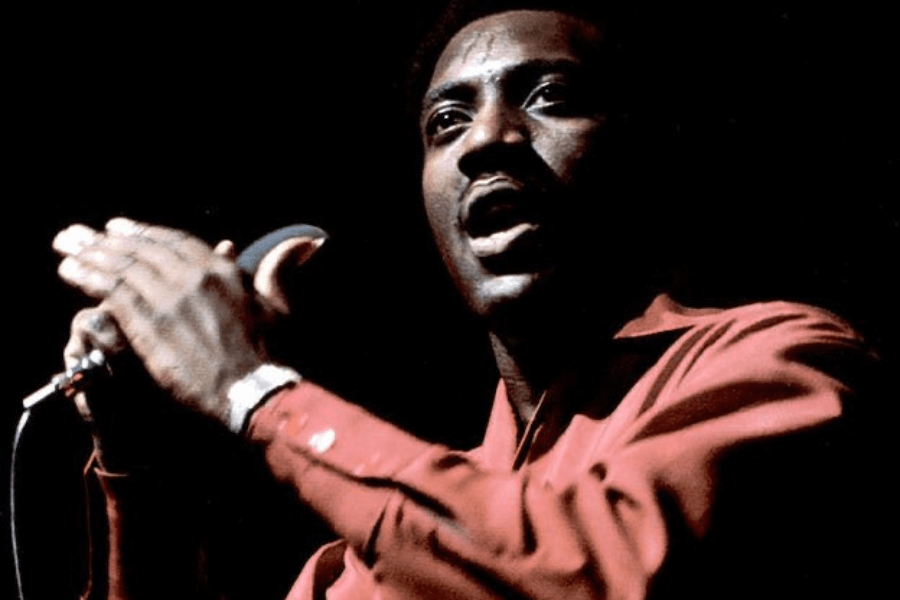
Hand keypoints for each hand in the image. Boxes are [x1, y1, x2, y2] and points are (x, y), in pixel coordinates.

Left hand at [54, 218, 267, 425]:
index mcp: (222, 270)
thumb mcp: (279, 306)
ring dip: (91, 253)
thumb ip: (278, 273)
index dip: (143, 233)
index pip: (174, 242)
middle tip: (79, 233)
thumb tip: (300, 243)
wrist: (253, 390)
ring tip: (66, 245)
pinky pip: (112, 291)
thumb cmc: (270, 354)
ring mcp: (169, 298)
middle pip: (141, 248)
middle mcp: (193, 276)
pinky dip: (89, 277)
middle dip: (107, 238)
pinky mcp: (149, 323)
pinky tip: (71, 271)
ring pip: (122, 265)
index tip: (119, 228)